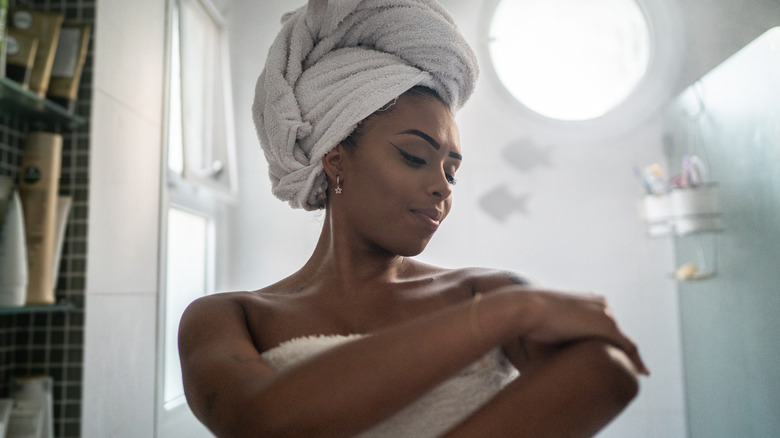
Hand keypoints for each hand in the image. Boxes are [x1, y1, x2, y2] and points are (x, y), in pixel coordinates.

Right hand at [502, 288, 649, 375]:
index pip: (605, 322)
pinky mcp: (608, 326)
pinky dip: (636, 361)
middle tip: (631, 368)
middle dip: (622, 350)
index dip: (610, 340)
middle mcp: (601, 304)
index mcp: (587, 299)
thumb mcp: (547, 323)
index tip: (613, 353)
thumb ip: (558, 332)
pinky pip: (628, 347)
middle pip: (617, 332)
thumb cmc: (530, 319)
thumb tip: (550, 350)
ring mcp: (606, 314)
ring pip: (624, 341)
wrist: (527, 308)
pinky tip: (642, 373)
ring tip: (637, 374)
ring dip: (629, 357)